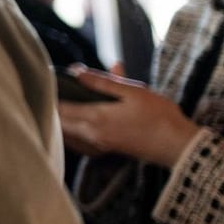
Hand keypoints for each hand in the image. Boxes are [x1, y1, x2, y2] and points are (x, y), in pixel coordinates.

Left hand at [56, 67, 201, 168]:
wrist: (178, 146)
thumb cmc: (159, 115)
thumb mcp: (133, 92)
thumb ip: (104, 82)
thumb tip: (77, 72)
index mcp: (96, 118)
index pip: (61, 108)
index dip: (51, 95)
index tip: (45, 82)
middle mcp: (92, 135)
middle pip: (60, 123)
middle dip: (52, 109)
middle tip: (47, 92)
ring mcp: (99, 145)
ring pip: (67, 135)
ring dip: (59, 122)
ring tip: (57, 106)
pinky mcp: (106, 151)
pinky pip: (79, 144)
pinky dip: (70, 133)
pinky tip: (74, 124)